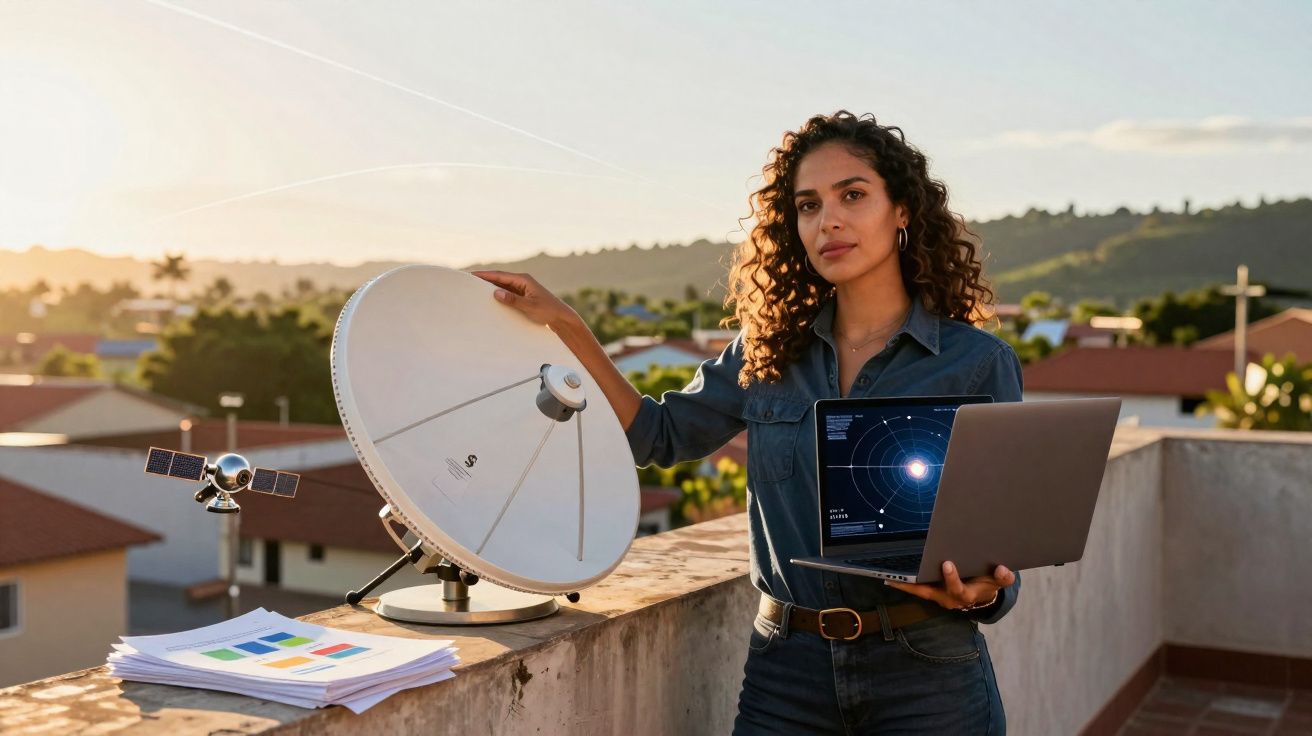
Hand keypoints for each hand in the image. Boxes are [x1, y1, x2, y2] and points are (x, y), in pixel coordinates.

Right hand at [470, 270, 579, 330]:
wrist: (561, 318)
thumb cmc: (548, 311)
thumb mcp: (530, 306)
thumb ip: (513, 300)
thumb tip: (496, 292)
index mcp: (524, 280)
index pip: (500, 275)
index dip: (485, 275)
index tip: (471, 275)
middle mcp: (522, 282)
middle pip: (499, 279)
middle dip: (484, 279)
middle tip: (468, 281)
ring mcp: (522, 289)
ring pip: (502, 286)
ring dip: (490, 287)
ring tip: (474, 290)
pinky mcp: (523, 297)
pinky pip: (506, 293)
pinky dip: (497, 294)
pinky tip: (489, 299)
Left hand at [884, 562, 1014, 611]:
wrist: (981, 595)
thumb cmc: (987, 584)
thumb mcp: (999, 582)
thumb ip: (1003, 577)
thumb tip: (1003, 569)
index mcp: (965, 595)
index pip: (958, 588)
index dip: (952, 578)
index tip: (947, 564)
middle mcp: (949, 598)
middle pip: (932, 592)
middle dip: (920, 583)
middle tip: (904, 572)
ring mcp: (938, 596)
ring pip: (920, 591)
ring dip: (906, 585)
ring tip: (891, 577)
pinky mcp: (931, 592)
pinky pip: (916, 589)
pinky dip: (905, 584)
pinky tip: (889, 578)